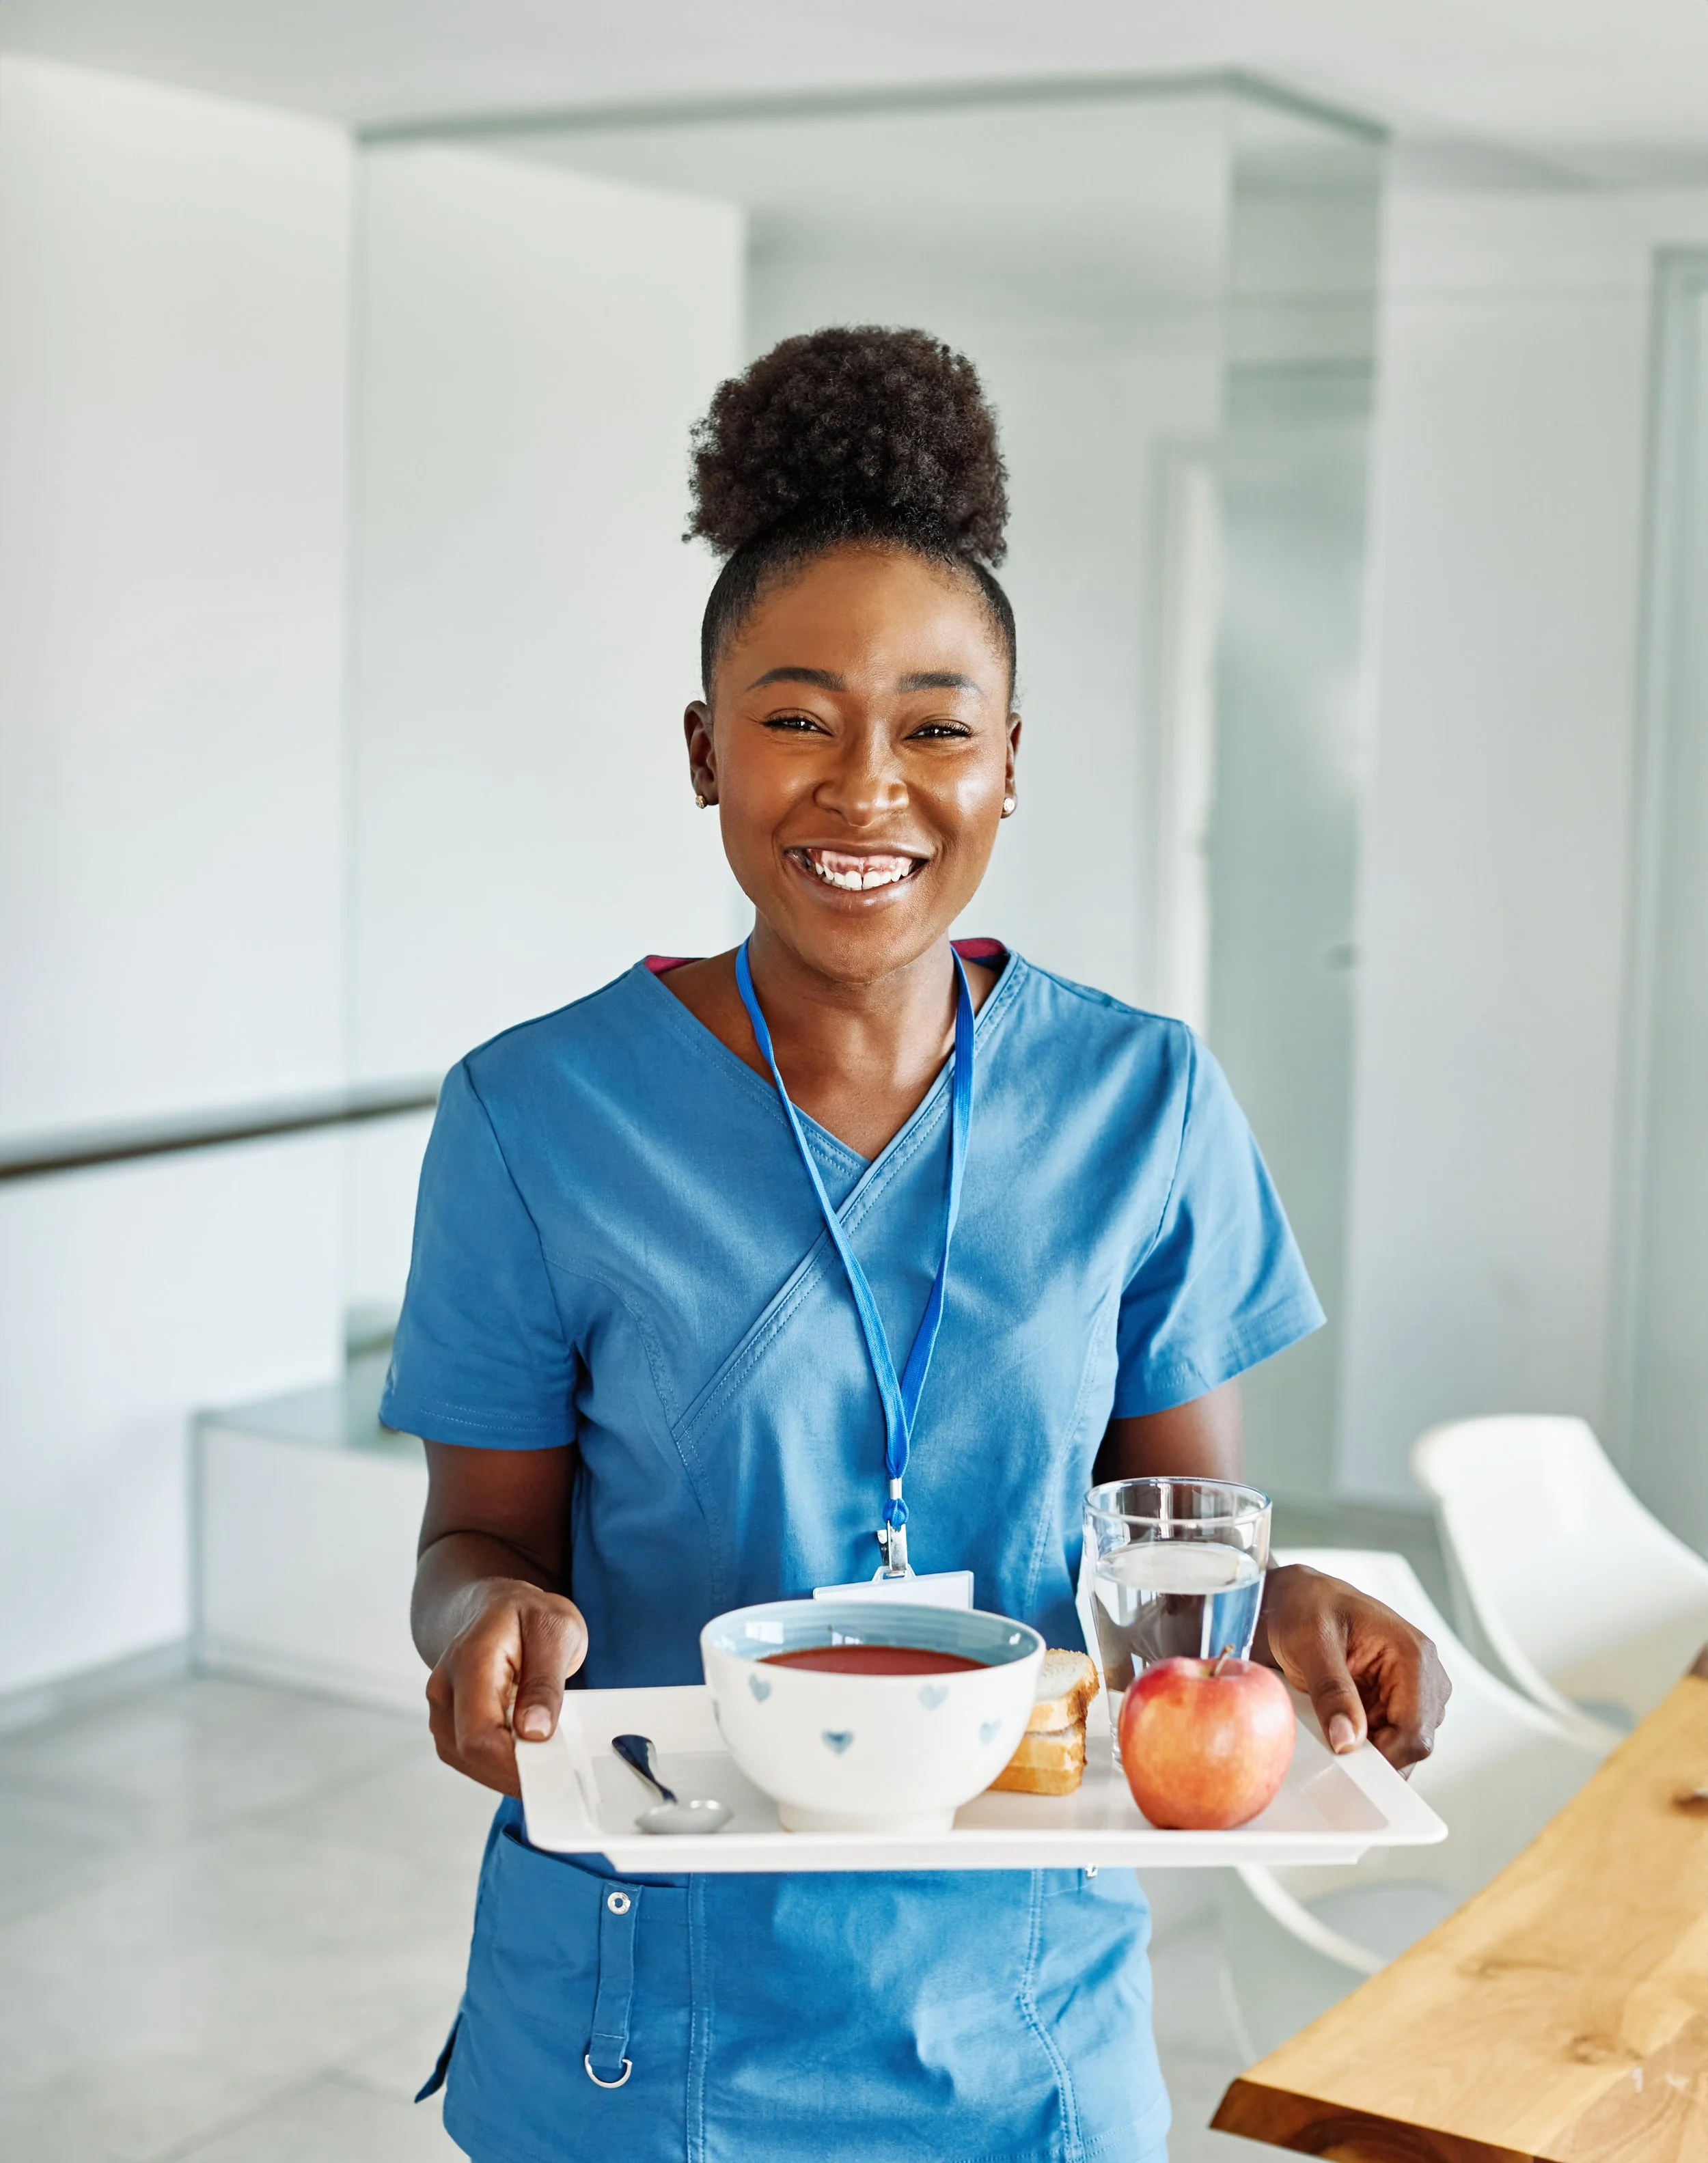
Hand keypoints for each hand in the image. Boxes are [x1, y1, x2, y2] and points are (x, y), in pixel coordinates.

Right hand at [424, 1577, 587, 1795]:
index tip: (551, 1766)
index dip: (514, 1763)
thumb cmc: (525, 1614)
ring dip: (509, 1768)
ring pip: (469, 1762)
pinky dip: (499, 1763)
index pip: (479, 1733)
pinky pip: (469, 1759)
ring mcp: (441, 1708)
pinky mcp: (446, 1723)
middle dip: (517, 1768)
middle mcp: (445, 1687)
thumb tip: (535, 1732)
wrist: (493, 1607)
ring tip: (543, 1747)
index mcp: (472, 1659)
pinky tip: (522, 1747)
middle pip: (471, 1753)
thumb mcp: (555, 1630)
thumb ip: (545, 1681)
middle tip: (558, 1760)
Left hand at [1255, 1563, 1450, 1773]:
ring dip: (1368, 1748)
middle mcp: (1424, 1675)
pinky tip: (1340, 1725)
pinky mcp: (1397, 1704)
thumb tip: (1346, 1740)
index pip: (1415, 1730)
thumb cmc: (1305, 1607)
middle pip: (1414, 1744)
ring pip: (1402, 1747)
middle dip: (1374, 1753)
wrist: (1294, 1601)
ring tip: (1332, 1723)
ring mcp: (1414, 1692)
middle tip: (1332, 1742)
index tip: (1345, 1758)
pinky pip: (1388, 1740)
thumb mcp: (1311, 1643)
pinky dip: (1364, 1743)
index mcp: (1413, 1654)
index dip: (1383, 1756)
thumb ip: (1331, 1691)